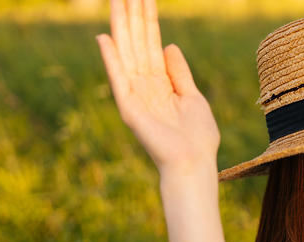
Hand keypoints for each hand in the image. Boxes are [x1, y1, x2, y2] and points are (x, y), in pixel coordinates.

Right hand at [96, 0, 219, 173]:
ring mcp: (135, 95)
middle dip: (132, 15)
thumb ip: (179, 72)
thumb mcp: (193, 96)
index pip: (151, 43)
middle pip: (136, 43)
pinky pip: (118, 78)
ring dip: (121, 28)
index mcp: (160, 83)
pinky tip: (104, 37)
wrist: (195, 164)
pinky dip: (111, 59)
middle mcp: (144, 86)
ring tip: (117, 1)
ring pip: (126, 53)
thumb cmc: (198, 138)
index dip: (148, 20)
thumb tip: (168, 45)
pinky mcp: (129, 108)